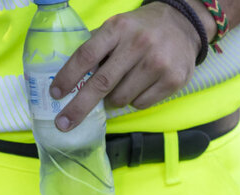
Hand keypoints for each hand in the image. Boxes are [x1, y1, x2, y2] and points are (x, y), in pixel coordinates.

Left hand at [49, 2, 203, 130]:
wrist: (184, 25)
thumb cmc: (141, 29)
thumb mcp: (117, 28)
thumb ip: (95, 48)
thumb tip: (67, 78)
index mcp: (118, 28)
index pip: (86, 56)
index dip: (68, 77)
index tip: (55, 94)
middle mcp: (138, 44)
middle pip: (101, 83)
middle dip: (78, 107)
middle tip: (63, 123)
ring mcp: (157, 63)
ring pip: (120, 98)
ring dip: (112, 99)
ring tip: (120, 85)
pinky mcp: (172, 80)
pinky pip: (140, 104)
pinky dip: (133, 100)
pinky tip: (140, 85)